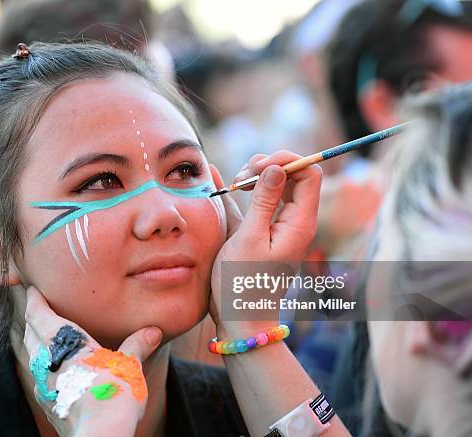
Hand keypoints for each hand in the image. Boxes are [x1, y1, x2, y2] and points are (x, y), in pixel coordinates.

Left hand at [22, 286, 162, 436]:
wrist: (99, 434)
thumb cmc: (113, 393)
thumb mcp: (130, 365)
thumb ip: (137, 345)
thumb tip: (153, 331)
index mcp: (61, 341)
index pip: (37, 314)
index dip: (35, 300)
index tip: (33, 290)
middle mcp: (46, 360)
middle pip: (31, 333)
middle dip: (34, 319)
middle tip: (39, 308)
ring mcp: (43, 384)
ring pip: (34, 356)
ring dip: (37, 343)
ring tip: (47, 337)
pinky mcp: (46, 403)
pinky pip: (40, 376)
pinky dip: (45, 365)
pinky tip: (57, 370)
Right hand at [209, 151, 321, 333]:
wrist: (240, 318)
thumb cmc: (243, 284)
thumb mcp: (250, 239)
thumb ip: (263, 201)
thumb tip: (275, 167)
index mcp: (300, 223)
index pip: (309, 174)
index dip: (286, 161)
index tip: (257, 166)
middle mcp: (295, 222)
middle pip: (292, 176)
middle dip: (266, 167)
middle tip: (239, 179)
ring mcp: (280, 225)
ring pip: (276, 185)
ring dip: (254, 177)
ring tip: (232, 185)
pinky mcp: (264, 230)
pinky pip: (259, 200)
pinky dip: (245, 190)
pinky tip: (224, 181)